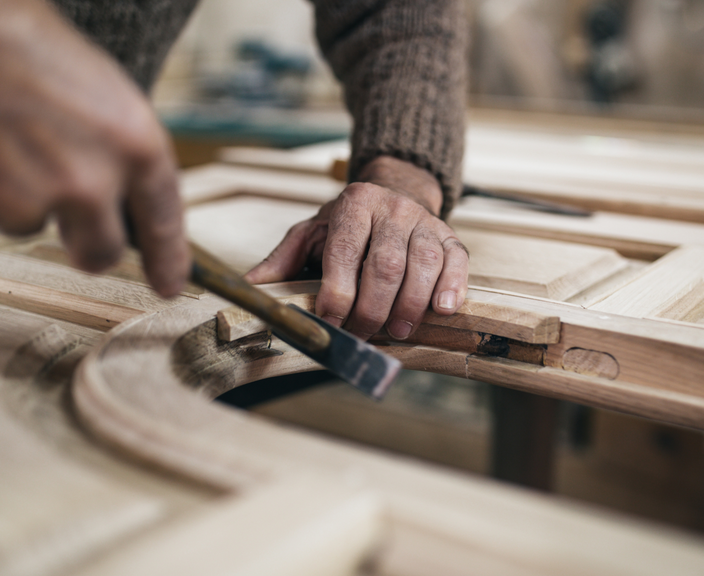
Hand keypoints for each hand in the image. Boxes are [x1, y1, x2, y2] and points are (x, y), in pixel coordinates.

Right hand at [0, 0, 187, 295]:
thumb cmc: (18, 41)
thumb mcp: (99, 90)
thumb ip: (116, 151)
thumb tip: (118, 197)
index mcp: (132, 142)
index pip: (162, 221)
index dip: (168, 260)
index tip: (167, 284)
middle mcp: (89, 180)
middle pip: (100, 251)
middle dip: (86, 246)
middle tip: (67, 223)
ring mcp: (30, 199)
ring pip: (30, 226)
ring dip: (18, 198)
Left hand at [246, 156, 468, 339]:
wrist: (395, 193)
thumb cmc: (349, 224)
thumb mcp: (312, 233)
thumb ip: (282, 261)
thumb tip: (247, 290)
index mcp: (352, 205)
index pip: (343, 251)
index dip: (337, 291)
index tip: (330, 322)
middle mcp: (391, 209)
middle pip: (384, 264)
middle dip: (372, 307)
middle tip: (362, 335)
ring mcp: (424, 222)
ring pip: (422, 264)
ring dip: (410, 304)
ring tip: (398, 331)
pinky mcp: (450, 236)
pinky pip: (456, 262)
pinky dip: (451, 288)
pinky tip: (442, 310)